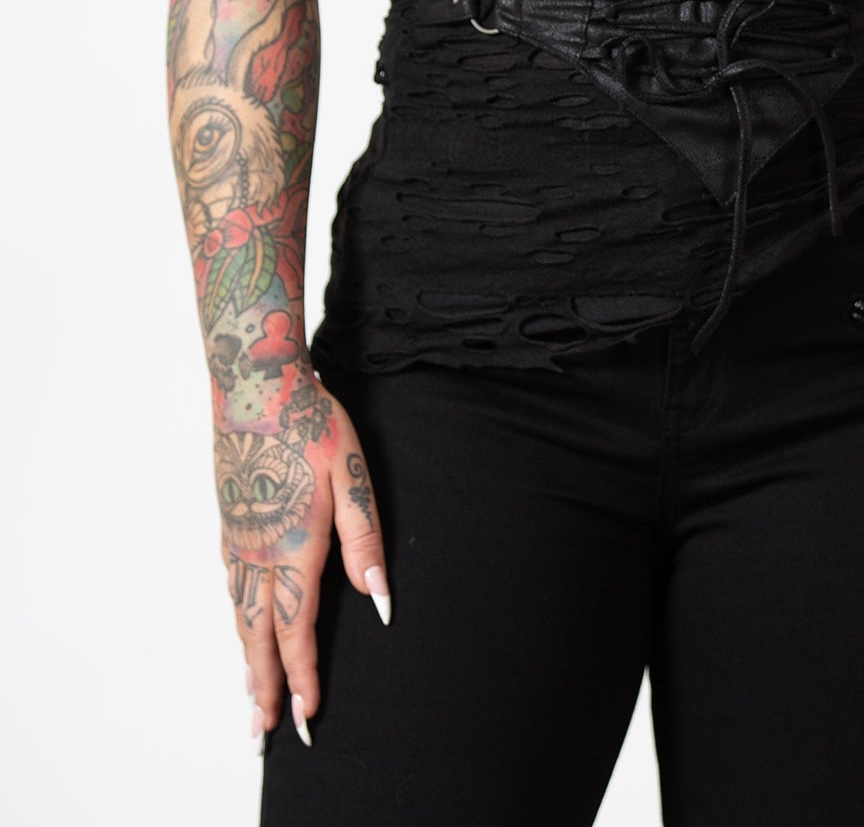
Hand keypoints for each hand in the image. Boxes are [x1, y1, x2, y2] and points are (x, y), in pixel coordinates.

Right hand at [214, 366, 389, 748]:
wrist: (254, 385)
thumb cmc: (310, 424)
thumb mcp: (351, 474)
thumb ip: (364, 538)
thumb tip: (378, 597)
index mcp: (294, 547)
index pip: (296, 630)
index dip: (303, 677)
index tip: (309, 717)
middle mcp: (258, 553)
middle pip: (259, 637)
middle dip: (265, 688)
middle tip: (265, 734)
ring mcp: (237, 537)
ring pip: (240, 616)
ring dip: (246, 661)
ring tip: (250, 698)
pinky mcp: (228, 520)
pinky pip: (229, 587)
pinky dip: (235, 621)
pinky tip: (238, 625)